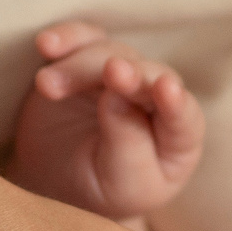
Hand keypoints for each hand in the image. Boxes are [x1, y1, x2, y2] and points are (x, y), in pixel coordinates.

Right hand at [9, 21, 202, 218]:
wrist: (55, 185)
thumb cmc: (99, 192)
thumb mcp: (119, 183)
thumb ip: (126, 143)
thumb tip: (117, 96)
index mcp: (178, 138)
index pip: (185, 116)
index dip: (175, 101)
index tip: (165, 88)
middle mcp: (156, 99)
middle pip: (148, 77)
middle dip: (130, 74)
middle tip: (112, 71)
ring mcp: (122, 78)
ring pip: (111, 54)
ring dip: (79, 66)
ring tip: (46, 87)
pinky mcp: (86, 63)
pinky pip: (82, 41)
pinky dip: (66, 38)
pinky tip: (46, 44)